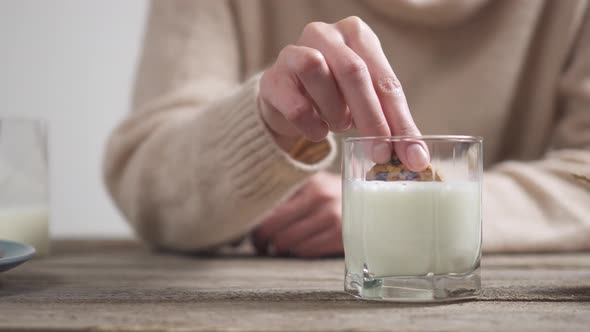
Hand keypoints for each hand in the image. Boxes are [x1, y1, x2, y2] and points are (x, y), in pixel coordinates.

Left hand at [251, 172, 342, 257]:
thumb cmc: (332, 195)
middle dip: (262, 240)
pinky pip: (306, 251)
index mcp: (307, 180)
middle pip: (273, 227)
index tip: (252, 234)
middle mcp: (320, 195)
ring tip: (280, 247)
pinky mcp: (343, 236)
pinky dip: (298, 252)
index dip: (254, 224)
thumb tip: (247, 217)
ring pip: (287, 242)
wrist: (374, 201)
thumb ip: (285, 195)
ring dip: (279, 249)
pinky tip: (300, 248)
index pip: (268, 205)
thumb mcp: (311, 185)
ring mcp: (333, 216)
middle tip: (262, 245)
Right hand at [258, 16, 428, 169]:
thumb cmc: (334, 98)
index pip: (384, 78)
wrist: (287, 102)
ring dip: (335, 112)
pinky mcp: (272, 78)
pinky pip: (295, 105)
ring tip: (338, 124)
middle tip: (380, 153)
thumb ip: (390, 124)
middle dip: (371, 118)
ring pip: (318, 73)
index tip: (412, 155)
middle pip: (353, 71)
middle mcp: (325, 34)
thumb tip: (416, 158)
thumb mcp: (367, 105)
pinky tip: (317, 129)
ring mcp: (294, 52)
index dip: (400, 119)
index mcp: (357, 34)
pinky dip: (312, 125)